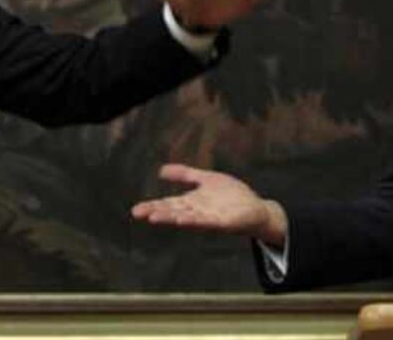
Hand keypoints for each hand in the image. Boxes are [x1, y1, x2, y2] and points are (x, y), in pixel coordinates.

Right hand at [131, 163, 287, 246]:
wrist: (256, 209)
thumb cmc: (232, 196)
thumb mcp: (206, 179)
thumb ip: (185, 175)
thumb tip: (161, 170)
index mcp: (192, 202)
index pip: (169, 204)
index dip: (153, 206)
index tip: (136, 210)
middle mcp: (197, 212)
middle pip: (173, 211)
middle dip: (157, 212)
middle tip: (139, 213)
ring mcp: (209, 218)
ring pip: (186, 218)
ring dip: (171, 218)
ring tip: (155, 217)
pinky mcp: (223, 222)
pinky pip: (206, 222)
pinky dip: (194, 221)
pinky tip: (183, 219)